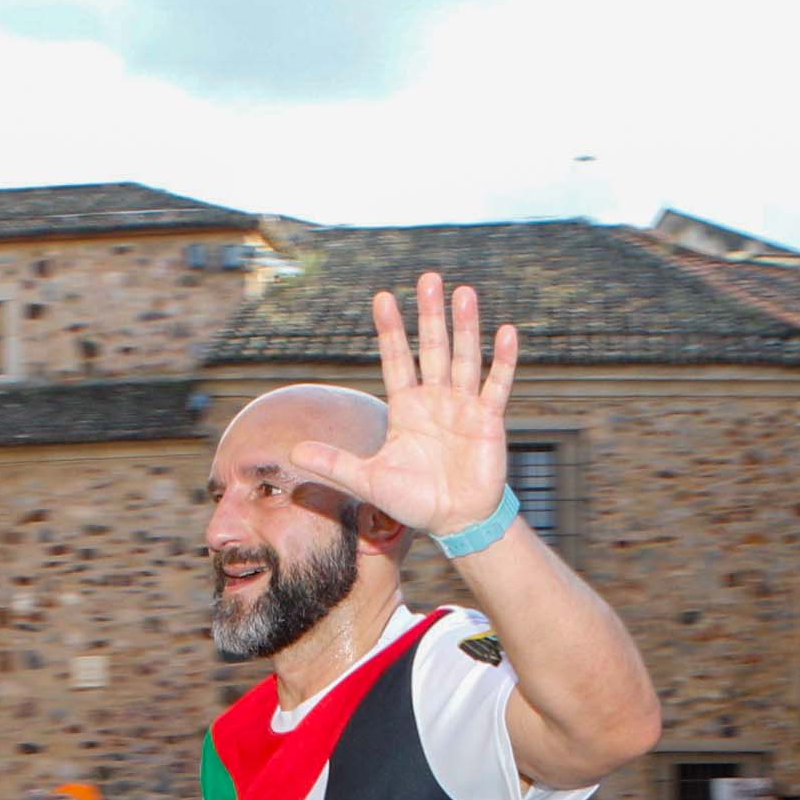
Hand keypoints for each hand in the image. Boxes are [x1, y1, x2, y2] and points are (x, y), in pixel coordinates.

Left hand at [289, 271, 515, 540]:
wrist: (455, 522)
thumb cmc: (413, 501)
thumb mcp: (368, 482)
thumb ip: (335, 464)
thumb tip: (293, 451)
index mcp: (406, 407)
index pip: (396, 359)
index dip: (390, 330)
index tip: (383, 298)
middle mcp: (435, 399)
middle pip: (432, 347)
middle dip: (431, 315)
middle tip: (428, 278)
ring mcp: (463, 406)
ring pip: (464, 357)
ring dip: (466, 326)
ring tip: (464, 293)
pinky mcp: (489, 420)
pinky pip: (497, 385)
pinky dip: (503, 361)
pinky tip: (507, 333)